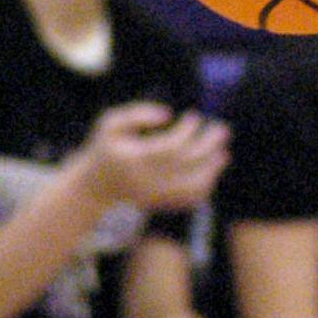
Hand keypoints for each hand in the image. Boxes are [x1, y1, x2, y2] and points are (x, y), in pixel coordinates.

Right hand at [72, 101, 229, 213]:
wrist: (93, 189)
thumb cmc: (105, 149)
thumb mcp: (110, 124)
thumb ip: (136, 113)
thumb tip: (167, 114)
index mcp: (133, 160)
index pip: (167, 149)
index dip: (185, 132)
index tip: (194, 116)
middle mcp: (144, 181)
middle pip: (183, 165)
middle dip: (206, 146)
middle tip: (222, 129)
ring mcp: (153, 196)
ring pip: (188, 187)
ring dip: (211, 169)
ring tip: (224, 152)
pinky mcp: (159, 204)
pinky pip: (186, 200)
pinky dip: (205, 186)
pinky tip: (215, 169)